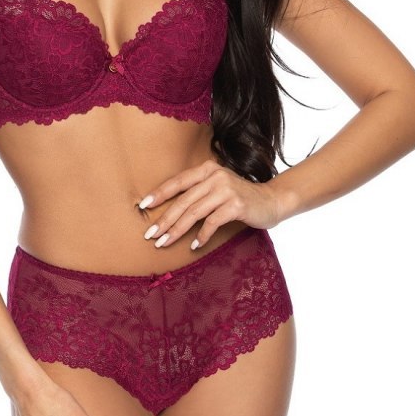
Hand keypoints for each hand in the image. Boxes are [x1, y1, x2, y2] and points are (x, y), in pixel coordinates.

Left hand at [139, 158, 282, 248]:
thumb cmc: (239, 197)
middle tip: (150, 234)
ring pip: (194, 213)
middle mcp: (215, 176)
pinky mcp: (236, 205)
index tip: (143, 207)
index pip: (177, 182)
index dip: (159, 194)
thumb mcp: (217, 188)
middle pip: (183, 201)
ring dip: (177, 230)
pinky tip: (194, 246)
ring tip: (164, 243)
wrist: (271, 201)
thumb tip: (167, 210)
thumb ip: (197, 192)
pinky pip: (212, 222)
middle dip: (164, 220)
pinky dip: (201, 236)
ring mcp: (226, 190)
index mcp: (207, 169)